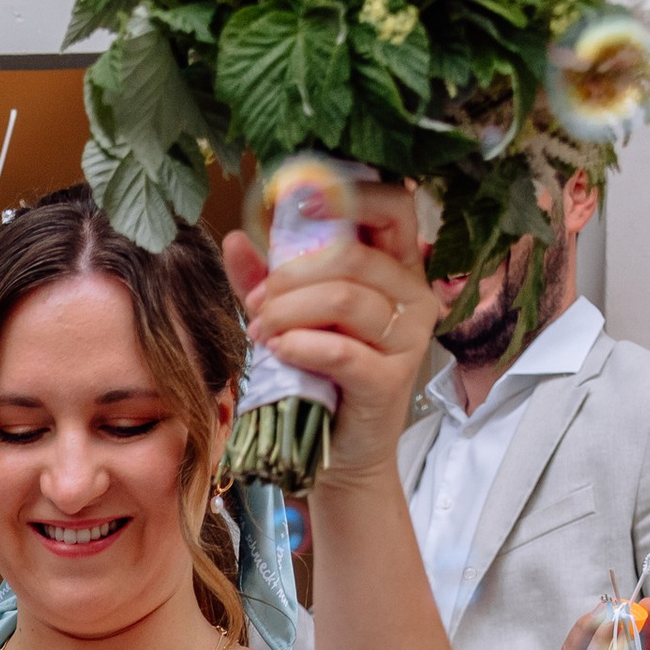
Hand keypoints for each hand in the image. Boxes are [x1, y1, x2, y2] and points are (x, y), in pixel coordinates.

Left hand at [221, 179, 435, 490]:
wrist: (341, 454)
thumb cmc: (319, 379)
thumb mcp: (290, 319)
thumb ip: (265, 279)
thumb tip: (237, 239)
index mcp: (396, 266)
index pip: (394, 204)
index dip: (351, 195)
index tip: (299, 206)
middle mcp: (413, 295)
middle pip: (353, 256)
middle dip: (293, 274)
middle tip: (257, 302)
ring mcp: (409, 338)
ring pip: (345, 298)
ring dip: (289, 310)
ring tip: (260, 331)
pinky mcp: (392, 379)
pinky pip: (342, 350)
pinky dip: (302, 345)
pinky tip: (278, 349)